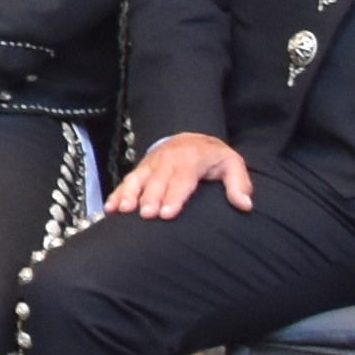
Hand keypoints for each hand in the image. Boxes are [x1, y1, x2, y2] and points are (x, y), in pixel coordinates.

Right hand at [119, 130, 252, 220]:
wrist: (191, 139)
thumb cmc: (213, 158)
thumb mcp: (233, 165)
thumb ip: (239, 184)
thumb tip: (245, 205)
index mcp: (192, 159)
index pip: (182, 179)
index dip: (174, 197)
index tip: (167, 214)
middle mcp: (168, 160)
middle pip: (158, 181)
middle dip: (150, 198)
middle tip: (146, 215)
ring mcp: (152, 164)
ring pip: (139, 179)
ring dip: (130, 194)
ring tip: (124, 210)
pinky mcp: (141, 169)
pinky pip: (127, 180)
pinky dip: (117, 194)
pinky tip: (110, 209)